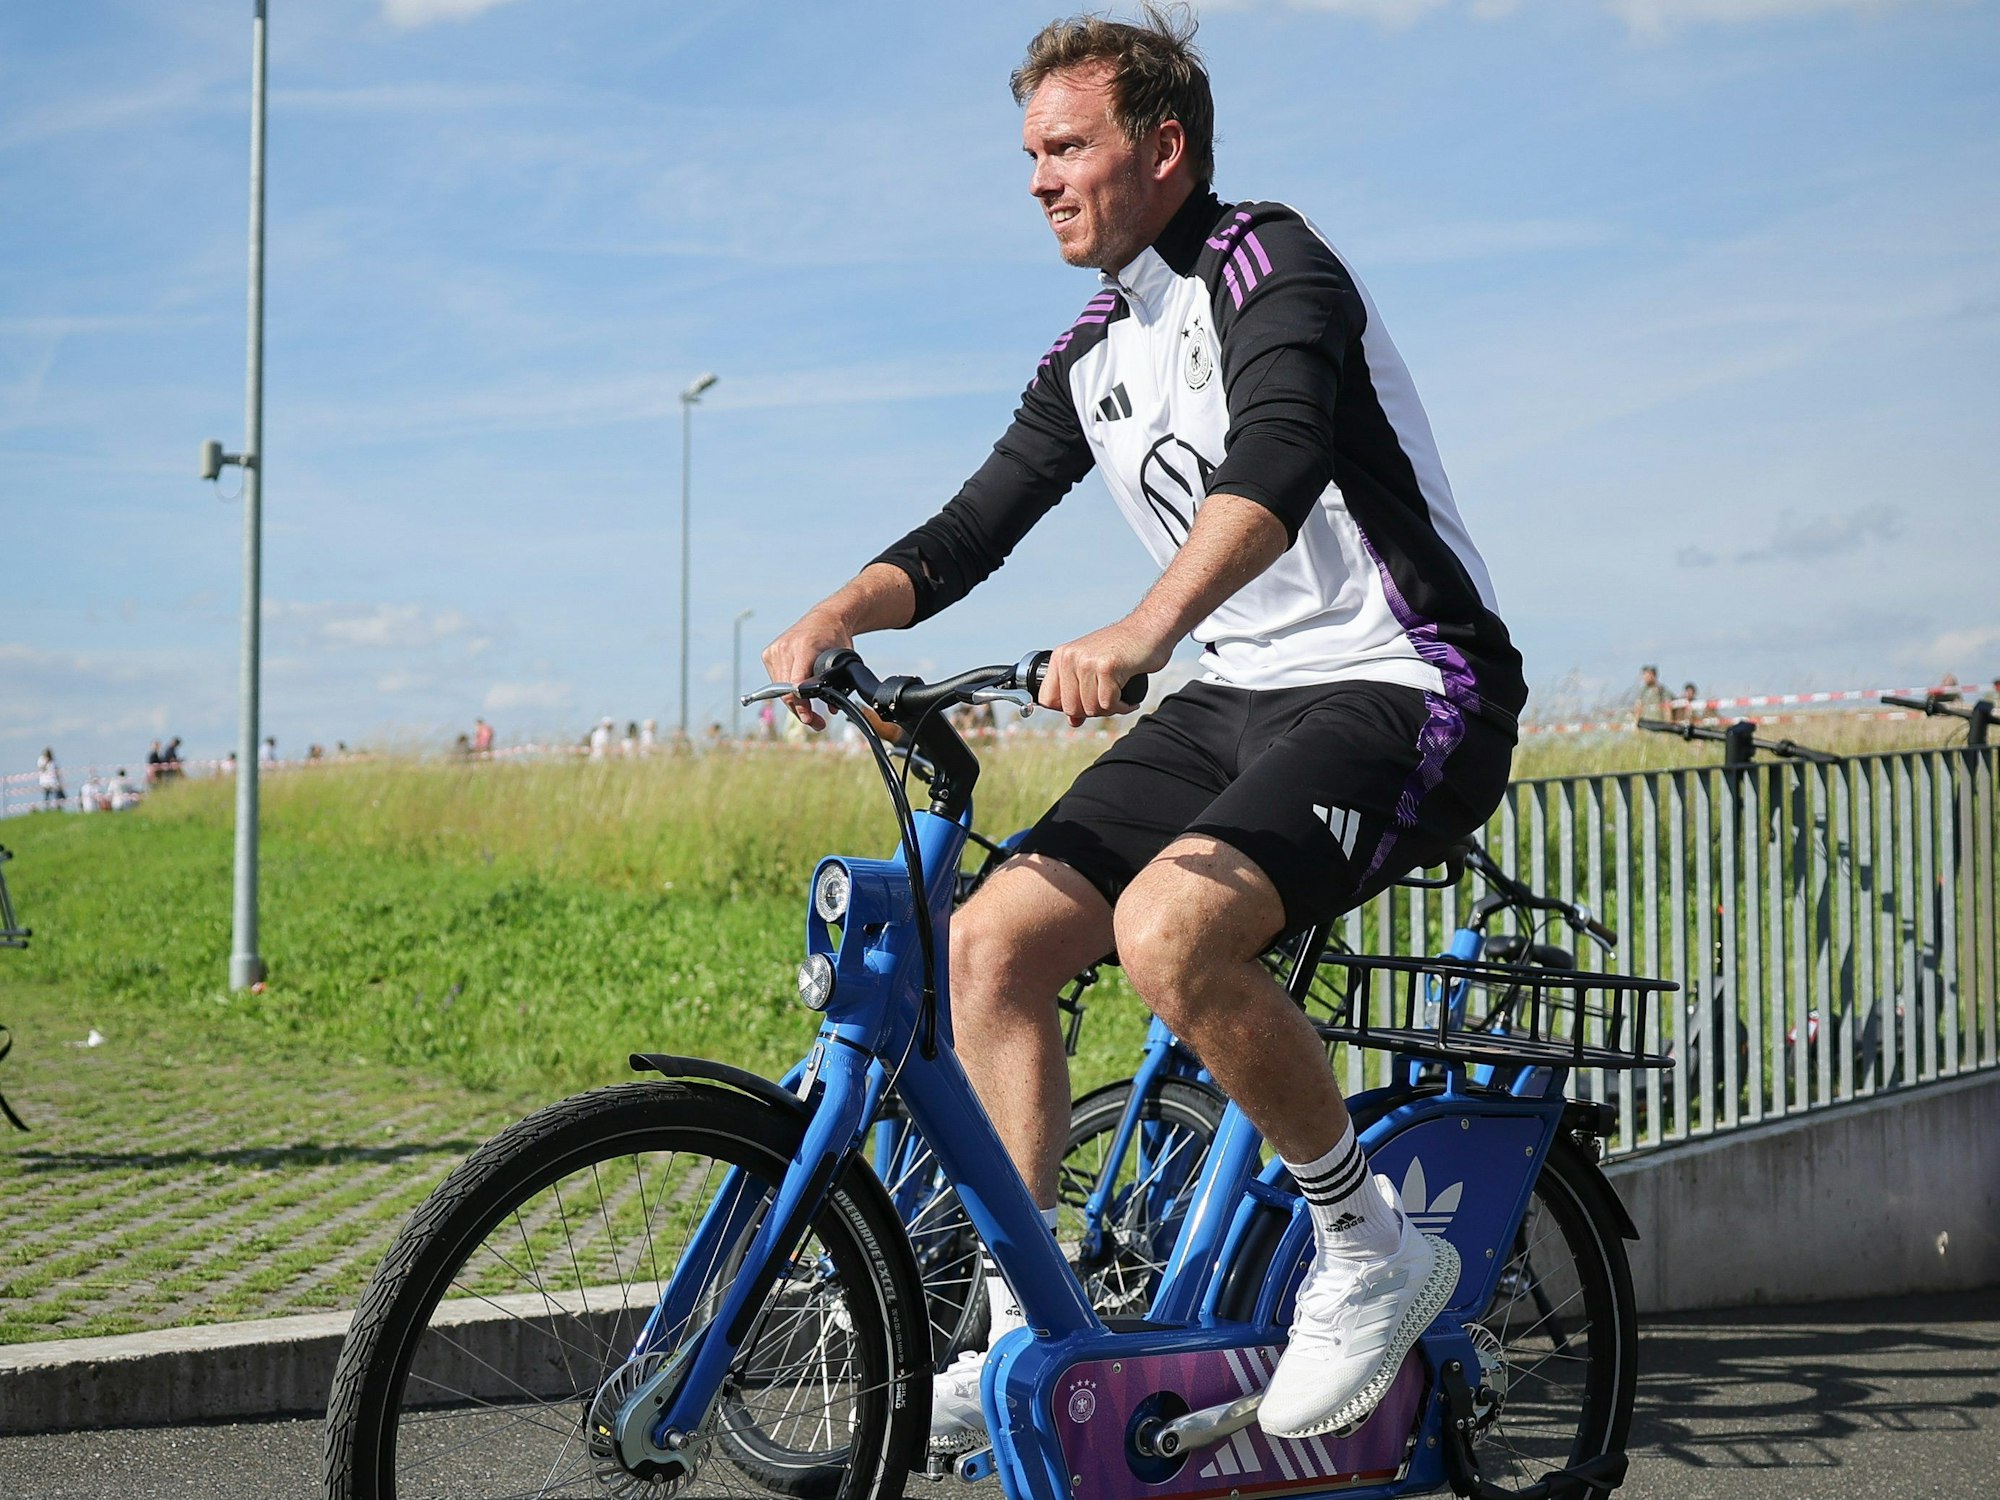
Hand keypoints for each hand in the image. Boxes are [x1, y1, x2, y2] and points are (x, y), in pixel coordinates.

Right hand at [761, 608, 852, 730]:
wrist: (825, 618)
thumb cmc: (836, 639)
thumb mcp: (844, 660)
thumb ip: (838, 684)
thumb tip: (830, 711)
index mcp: (805, 646)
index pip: (796, 683)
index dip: (802, 704)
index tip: (809, 718)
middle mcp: (785, 647)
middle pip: (786, 691)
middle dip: (801, 711)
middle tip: (816, 723)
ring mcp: (774, 650)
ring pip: (779, 690)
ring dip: (793, 704)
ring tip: (809, 714)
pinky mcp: (768, 654)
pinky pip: (775, 682)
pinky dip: (787, 691)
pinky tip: (800, 696)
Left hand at [1039, 619, 1167, 724]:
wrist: (1149, 629)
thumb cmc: (1122, 649)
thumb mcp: (1092, 668)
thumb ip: (1078, 693)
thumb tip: (1073, 722)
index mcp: (1061, 656)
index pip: (1047, 699)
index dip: (1067, 708)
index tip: (1085, 703)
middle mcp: (1070, 657)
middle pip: (1070, 708)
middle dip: (1092, 711)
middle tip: (1109, 700)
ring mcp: (1087, 662)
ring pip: (1091, 708)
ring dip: (1110, 709)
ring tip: (1120, 696)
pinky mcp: (1107, 667)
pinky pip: (1109, 704)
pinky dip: (1122, 707)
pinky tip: (1129, 699)